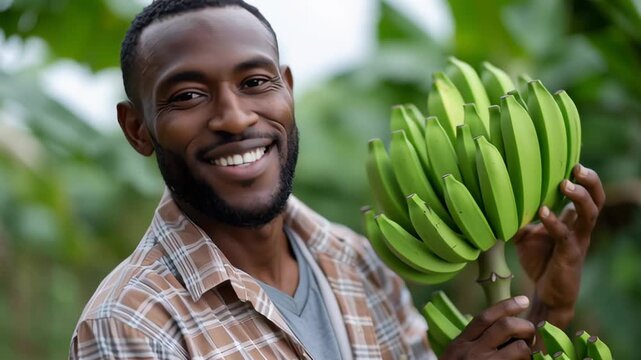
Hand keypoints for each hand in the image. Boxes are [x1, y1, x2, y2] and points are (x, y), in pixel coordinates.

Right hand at [440, 296, 534, 358]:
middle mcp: (472, 353)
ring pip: (519, 349)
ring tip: (526, 354)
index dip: (507, 305)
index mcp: (460, 344)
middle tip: (530, 333)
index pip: (485, 318)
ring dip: (529, 349)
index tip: (523, 300)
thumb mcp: (455, 356)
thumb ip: (471, 342)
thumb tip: (500, 327)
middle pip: (506, 327)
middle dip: (525, 327)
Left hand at [513, 164, 604, 326]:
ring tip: (565, 184)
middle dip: (591, 181)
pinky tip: (542, 212)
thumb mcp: (525, 235)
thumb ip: (517, 218)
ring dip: (579, 197)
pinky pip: (565, 235)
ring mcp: (578, 241)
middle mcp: (580, 227)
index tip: (572, 159)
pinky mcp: (570, 255)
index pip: (586, 193)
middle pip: (597, 199)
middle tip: (578, 167)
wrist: (547, 294)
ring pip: (590, 214)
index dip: (583, 177)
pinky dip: (554, 222)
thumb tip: (496, 200)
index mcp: (573, 220)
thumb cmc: (540, 261)